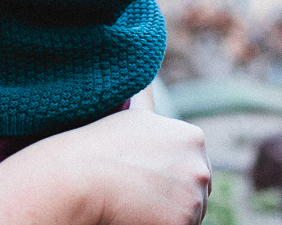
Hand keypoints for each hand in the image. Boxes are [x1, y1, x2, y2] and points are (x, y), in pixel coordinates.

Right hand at [38, 111, 209, 224]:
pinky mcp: (182, 223)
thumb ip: (147, 96)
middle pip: (194, 193)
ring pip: (187, 214)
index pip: (192, 168)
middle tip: (136, 192)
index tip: (142, 176)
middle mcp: (201, 166)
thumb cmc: (100, 144)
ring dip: (165, 214)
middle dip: (171, 196)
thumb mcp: (132, 113)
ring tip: (134, 203)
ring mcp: (194, 197)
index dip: (167, 176)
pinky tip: (136, 216)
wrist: (81, 176)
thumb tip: (146, 72)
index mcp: (193, 138)